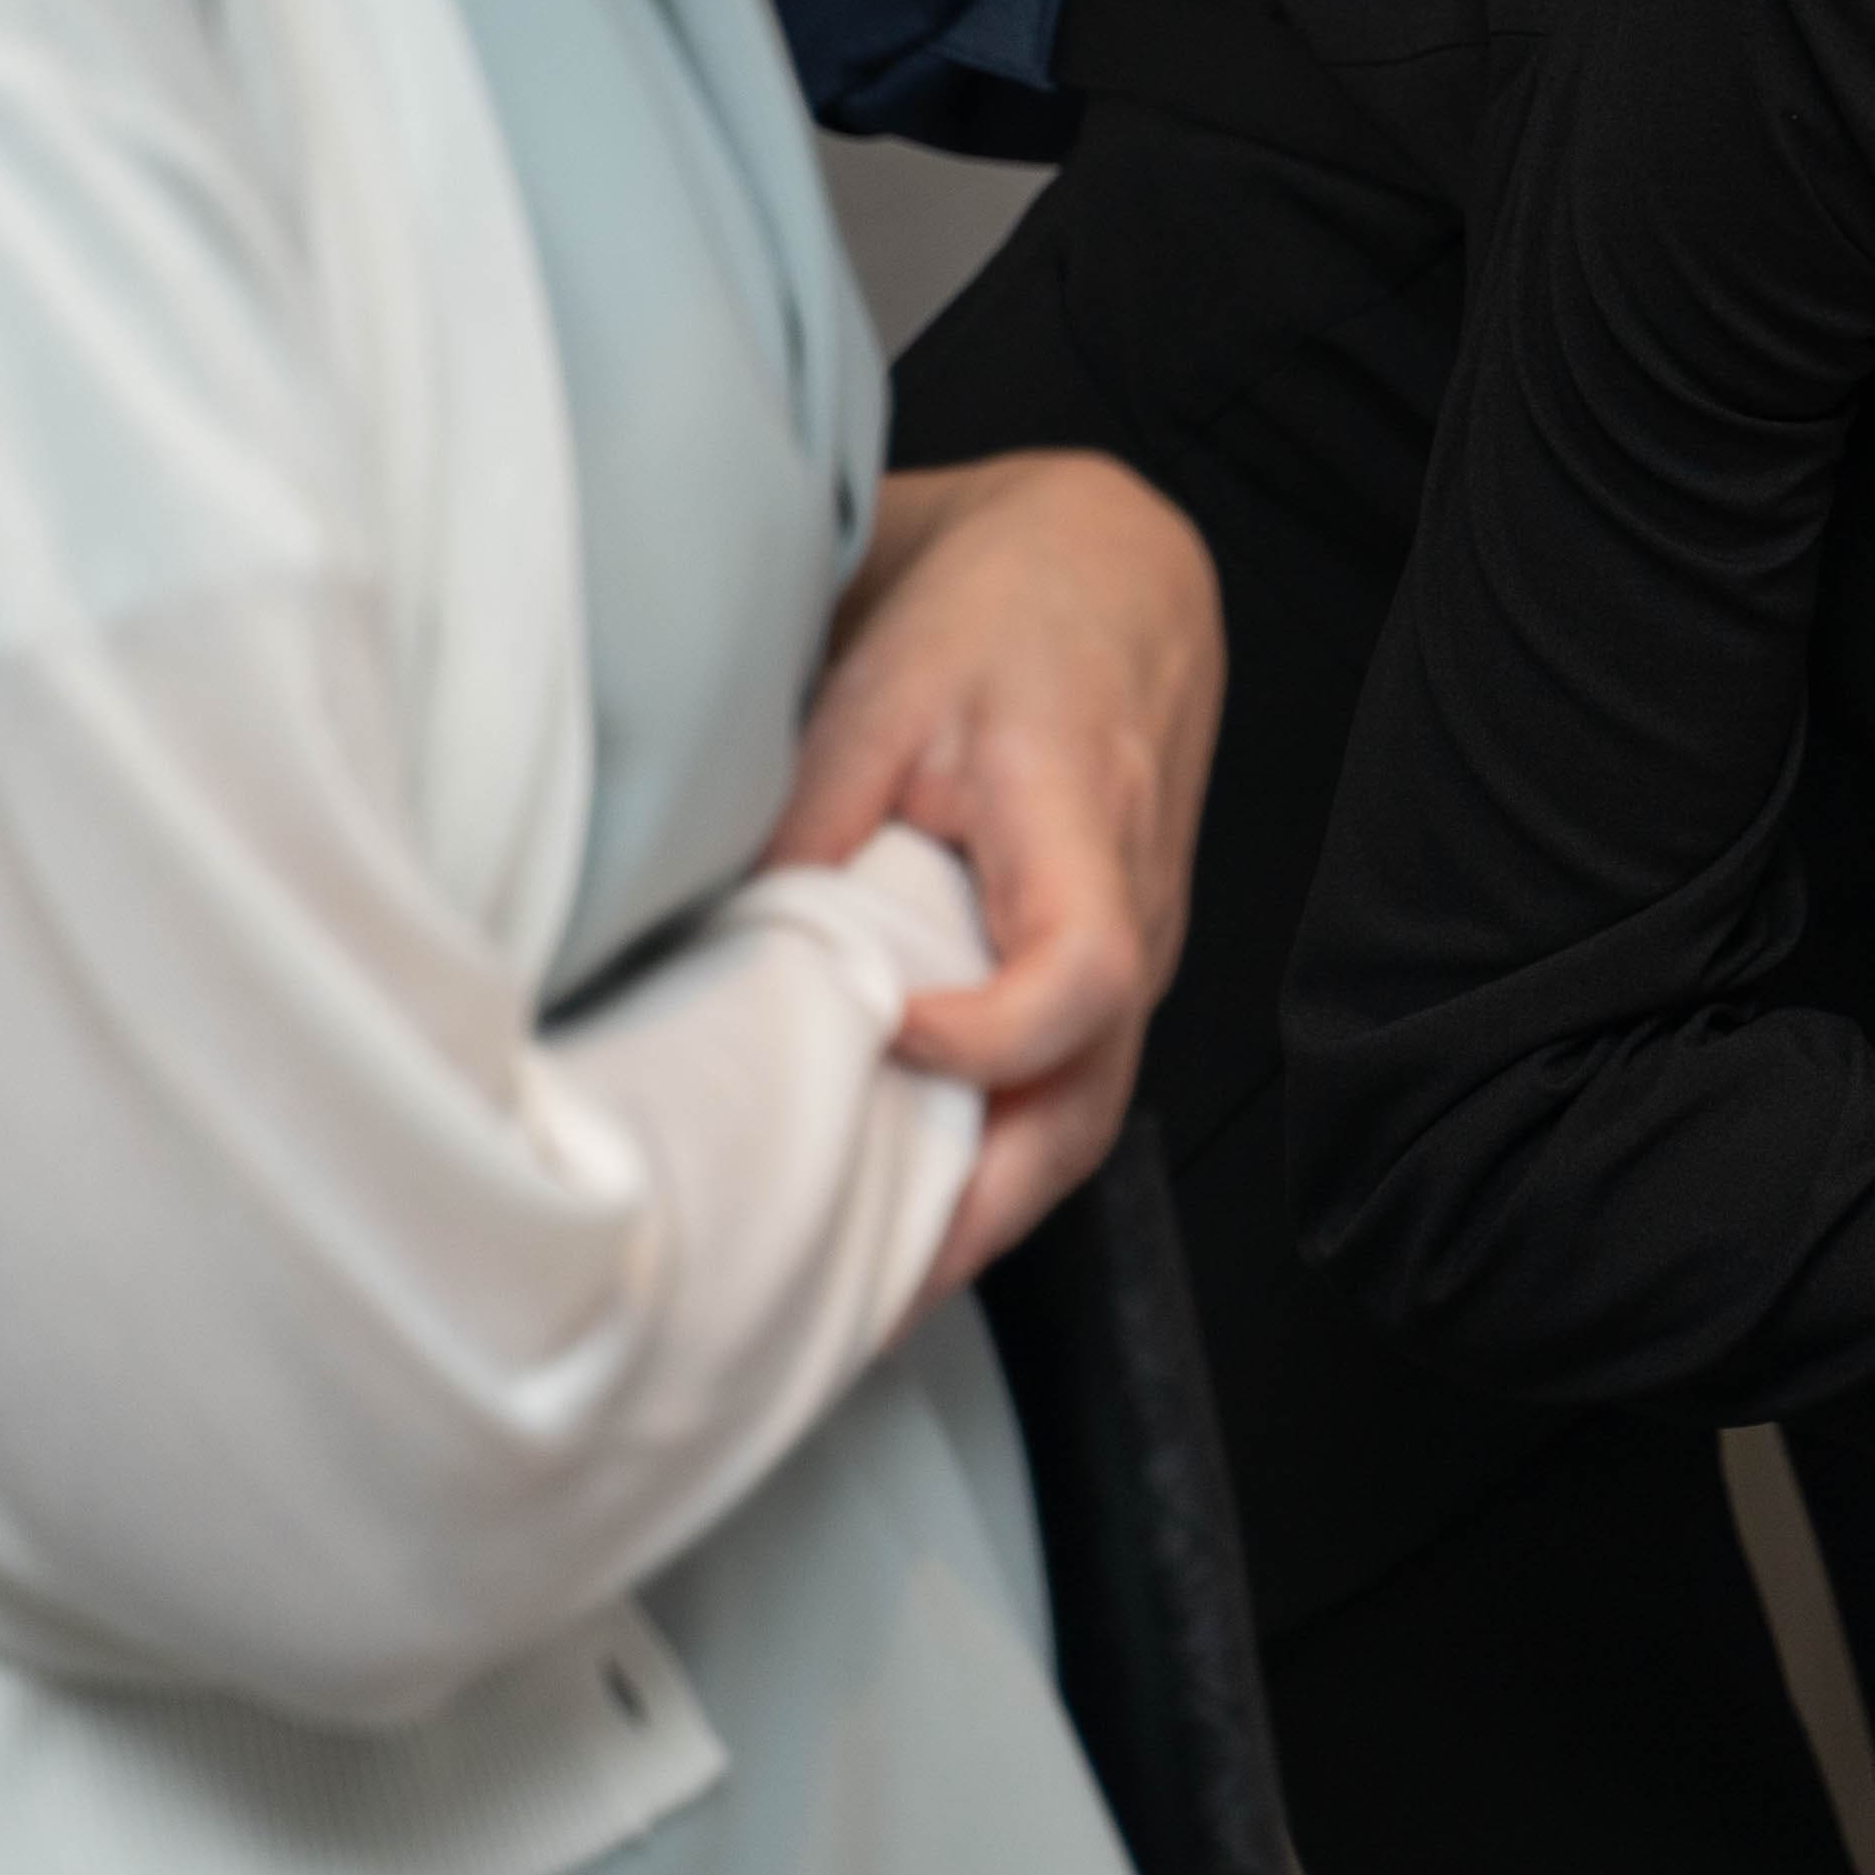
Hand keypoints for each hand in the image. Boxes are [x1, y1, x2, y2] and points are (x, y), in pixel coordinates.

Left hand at [765, 453, 1222, 1297]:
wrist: (1118, 570)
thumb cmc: (1006, 612)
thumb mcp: (889, 676)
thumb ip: (818, 803)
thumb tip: (732, 934)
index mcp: (1084, 831)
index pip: (1076, 982)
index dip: (984, 1041)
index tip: (882, 1037)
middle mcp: (1137, 915)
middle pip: (1091, 1107)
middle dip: (983, 1220)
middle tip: (860, 1305)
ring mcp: (1141, 948)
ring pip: (1085, 1115)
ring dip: (991, 1209)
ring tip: (874, 1290)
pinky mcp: (1118, 960)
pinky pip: (1074, 1081)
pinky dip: (1003, 1155)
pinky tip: (919, 1195)